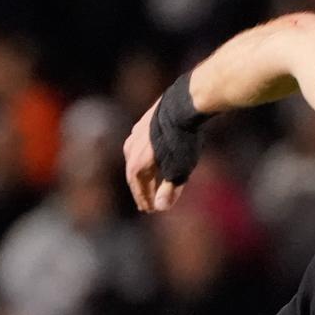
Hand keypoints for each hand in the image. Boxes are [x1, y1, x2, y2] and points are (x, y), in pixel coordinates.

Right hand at [122, 98, 181, 212]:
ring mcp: (136, 134)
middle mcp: (131, 149)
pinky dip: (145, 154)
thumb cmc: (182, 141)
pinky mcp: (144, 121)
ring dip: (142, 171)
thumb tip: (160, 207)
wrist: (184, 105)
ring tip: (149, 179)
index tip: (151, 209)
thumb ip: (169, 190)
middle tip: (147, 201)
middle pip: (134, 174)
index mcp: (136, 165)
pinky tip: (150, 154)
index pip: (138, 188)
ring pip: (135, 157)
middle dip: (141, 189)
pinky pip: (141, 143)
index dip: (145, 200)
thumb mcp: (179, 170)